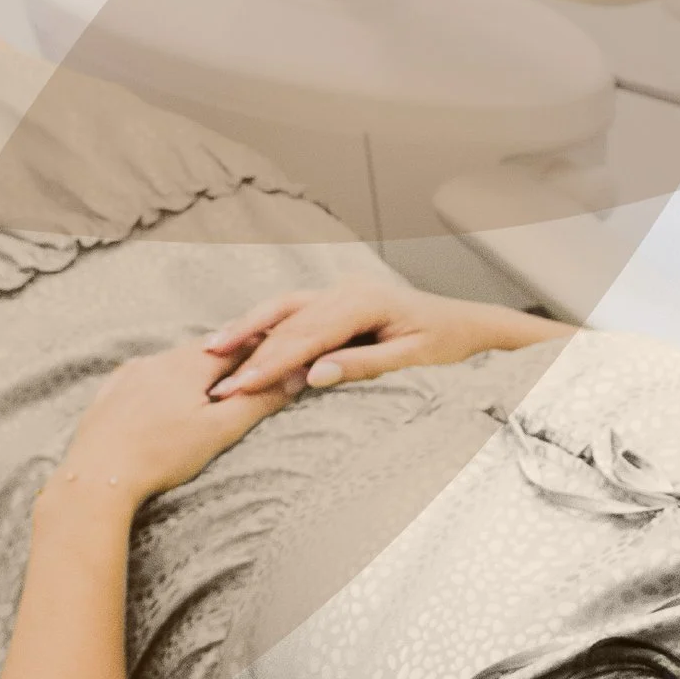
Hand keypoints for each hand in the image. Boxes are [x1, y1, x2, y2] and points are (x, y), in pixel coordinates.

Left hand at [53, 342, 297, 506]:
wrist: (95, 481)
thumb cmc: (161, 456)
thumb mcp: (220, 431)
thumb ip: (260, 399)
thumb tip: (296, 375)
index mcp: (188, 363)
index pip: (238, 345)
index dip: (262, 351)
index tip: (279, 357)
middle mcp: (157, 360)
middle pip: (205, 352)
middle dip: (228, 362)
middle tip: (248, 378)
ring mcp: (128, 376)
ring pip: (173, 363)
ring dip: (194, 373)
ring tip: (208, 393)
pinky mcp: (108, 394)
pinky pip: (143, 378)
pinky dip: (162, 384)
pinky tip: (165, 401)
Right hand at [202, 279, 554, 397]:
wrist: (469, 324)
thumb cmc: (447, 344)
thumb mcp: (413, 360)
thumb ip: (364, 365)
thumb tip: (314, 375)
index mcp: (367, 301)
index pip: (307, 336)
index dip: (269, 364)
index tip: (237, 388)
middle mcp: (349, 289)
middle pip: (289, 321)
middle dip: (250, 352)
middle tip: (214, 383)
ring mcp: (343, 291)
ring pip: (286, 308)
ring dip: (249, 329)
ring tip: (210, 351)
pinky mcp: (339, 300)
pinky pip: (295, 310)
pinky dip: (266, 324)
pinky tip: (240, 339)